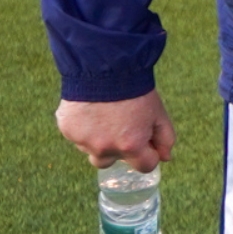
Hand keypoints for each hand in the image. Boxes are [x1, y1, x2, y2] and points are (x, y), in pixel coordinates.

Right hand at [56, 92, 174, 170]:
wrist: (105, 67)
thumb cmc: (135, 90)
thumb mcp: (158, 113)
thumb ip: (165, 138)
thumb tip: (165, 158)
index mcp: (130, 146)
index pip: (144, 166)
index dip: (148, 154)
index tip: (146, 141)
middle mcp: (104, 148)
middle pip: (111, 161)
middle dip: (118, 149)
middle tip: (120, 125)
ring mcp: (82, 140)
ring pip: (91, 149)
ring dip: (98, 138)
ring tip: (104, 114)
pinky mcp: (67, 129)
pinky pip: (77, 136)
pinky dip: (84, 127)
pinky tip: (90, 109)